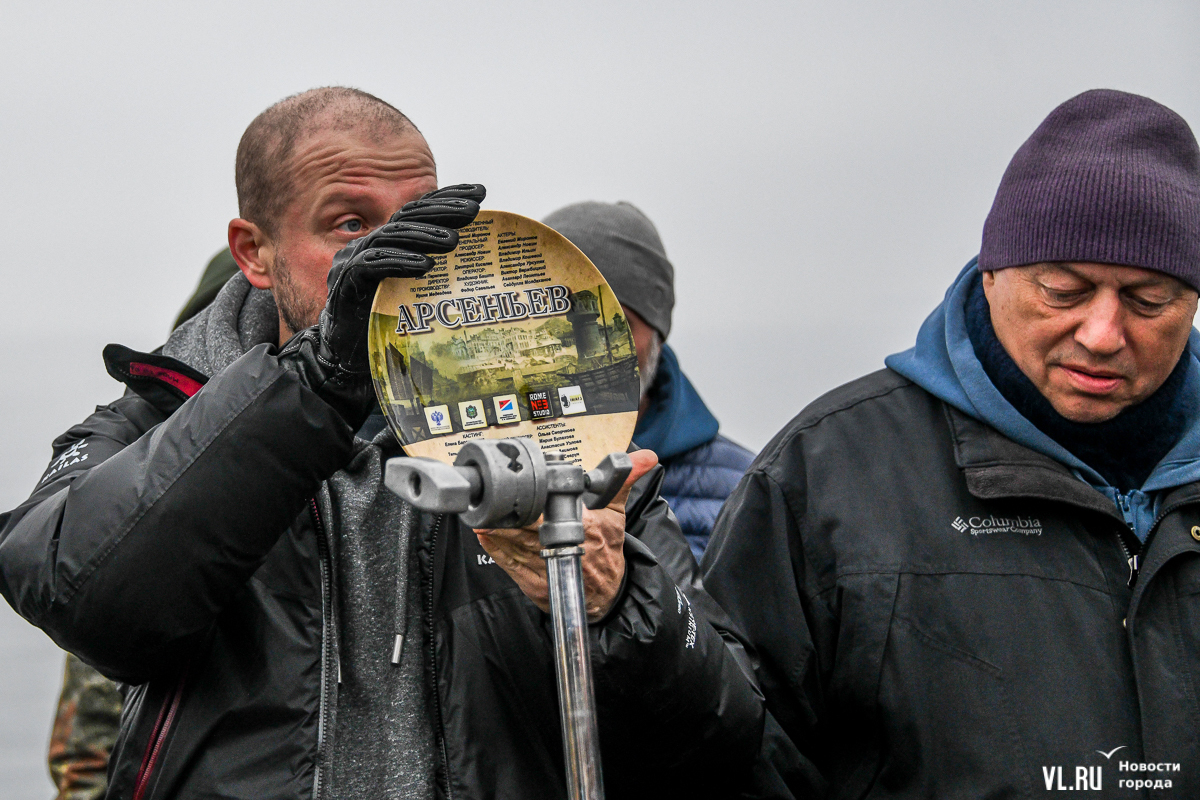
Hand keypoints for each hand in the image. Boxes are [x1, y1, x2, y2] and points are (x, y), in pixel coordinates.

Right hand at [320, 184, 485, 374]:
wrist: (346, 352)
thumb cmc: (385, 322)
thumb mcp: (418, 293)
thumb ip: (440, 276)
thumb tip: (480, 267)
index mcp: (388, 243)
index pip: (418, 213)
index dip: (446, 198)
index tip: (479, 191)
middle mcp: (371, 245)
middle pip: (407, 218)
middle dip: (442, 210)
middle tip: (474, 208)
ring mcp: (356, 260)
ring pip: (392, 237)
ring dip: (425, 236)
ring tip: (454, 241)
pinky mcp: (347, 281)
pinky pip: (374, 265)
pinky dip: (400, 262)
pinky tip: (425, 265)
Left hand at [477, 449, 658, 620]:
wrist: (606, 595)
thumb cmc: (607, 549)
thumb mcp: (616, 513)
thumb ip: (623, 481)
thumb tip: (645, 457)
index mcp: (585, 528)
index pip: (552, 510)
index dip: (531, 499)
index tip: (519, 485)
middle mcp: (563, 548)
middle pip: (525, 526)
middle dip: (506, 513)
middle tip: (489, 497)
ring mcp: (545, 568)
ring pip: (512, 544)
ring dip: (496, 528)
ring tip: (481, 512)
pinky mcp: (533, 583)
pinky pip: (508, 563)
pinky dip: (494, 547)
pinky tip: (483, 532)